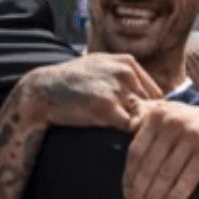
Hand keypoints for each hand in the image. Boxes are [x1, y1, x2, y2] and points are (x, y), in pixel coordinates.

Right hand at [11, 52, 157, 131]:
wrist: (43, 89)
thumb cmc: (72, 81)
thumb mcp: (101, 65)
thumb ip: (126, 76)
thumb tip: (154, 98)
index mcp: (128, 62)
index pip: (156, 94)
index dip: (148, 112)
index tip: (137, 123)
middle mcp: (126, 73)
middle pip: (151, 106)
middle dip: (143, 121)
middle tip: (130, 132)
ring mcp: (117, 90)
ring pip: (143, 117)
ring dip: (135, 128)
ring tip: (119, 133)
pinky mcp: (107, 108)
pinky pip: (130, 127)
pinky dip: (125, 135)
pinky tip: (112, 135)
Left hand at [122, 102, 198, 198]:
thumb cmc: (195, 126)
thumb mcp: (171, 114)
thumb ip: (147, 117)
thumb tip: (126, 126)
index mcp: (157, 115)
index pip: (136, 152)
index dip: (129, 177)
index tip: (126, 196)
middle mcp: (172, 123)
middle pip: (149, 166)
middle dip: (139, 193)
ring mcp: (191, 137)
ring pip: (165, 175)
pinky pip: (186, 179)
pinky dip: (175, 197)